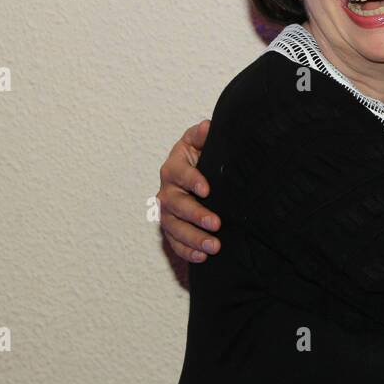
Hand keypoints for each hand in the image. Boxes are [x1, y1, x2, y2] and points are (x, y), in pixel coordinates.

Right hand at [157, 119, 218, 262]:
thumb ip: (202, 135)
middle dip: (195, 215)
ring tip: (214, 246)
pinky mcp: (172, 227)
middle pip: (175, 205)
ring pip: (174, 227)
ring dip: (193, 238)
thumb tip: (207, 127)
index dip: (192, 180)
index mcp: (173, 167)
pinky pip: (175, 242)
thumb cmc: (200, 156)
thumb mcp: (200, 142)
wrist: (197, 170)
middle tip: (216, 223)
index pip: (179, 173)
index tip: (207, 189)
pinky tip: (202, 257)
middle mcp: (167, 190)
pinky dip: (187, 251)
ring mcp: (167, 211)